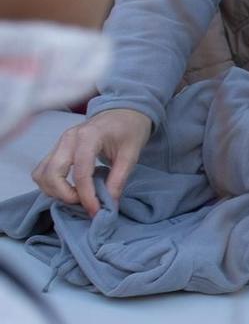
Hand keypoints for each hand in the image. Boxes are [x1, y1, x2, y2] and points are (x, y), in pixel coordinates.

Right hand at [32, 108, 151, 217]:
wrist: (123, 112)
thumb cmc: (129, 130)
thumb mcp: (131, 154)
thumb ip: (119, 179)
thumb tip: (109, 204)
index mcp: (89, 136)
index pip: (81, 172)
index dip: (86, 195)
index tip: (95, 211)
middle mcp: (68, 139)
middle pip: (52, 174)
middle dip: (64, 195)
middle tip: (84, 203)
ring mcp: (59, 143)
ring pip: (42, 174)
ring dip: (54, 191)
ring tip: (77, 197)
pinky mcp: (56, 149)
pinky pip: (42, 171)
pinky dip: (50, 185)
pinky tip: (69, 189)